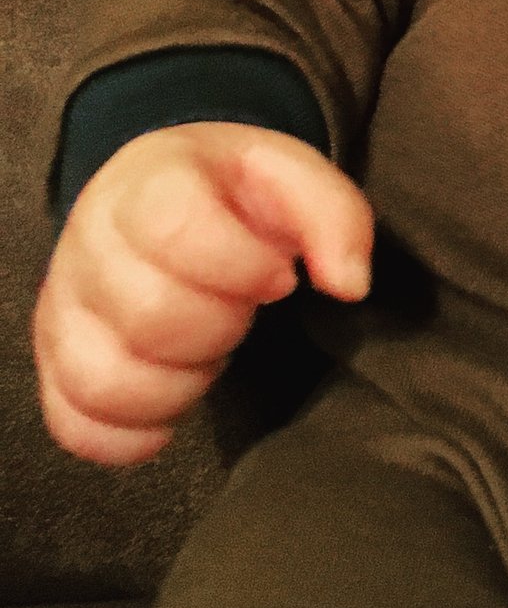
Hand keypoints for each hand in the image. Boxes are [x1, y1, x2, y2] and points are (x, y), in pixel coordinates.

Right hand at [34, 122, 372, 465]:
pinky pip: (76, 426)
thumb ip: (335, 217)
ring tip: (211, 349)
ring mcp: (63, 309)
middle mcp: (90, 244)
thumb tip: (350, 285)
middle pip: (149, 316)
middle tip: (245, 310)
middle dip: (222, 326)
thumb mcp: (295, 176)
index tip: (279, 274)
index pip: (177, 231)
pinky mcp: (56, 365)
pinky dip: (135, 431)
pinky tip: (177, 399)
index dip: (242, 265)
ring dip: (182, 382)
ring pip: (107, 380)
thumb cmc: (234, 193)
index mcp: (149, 182)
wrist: (164, 193)